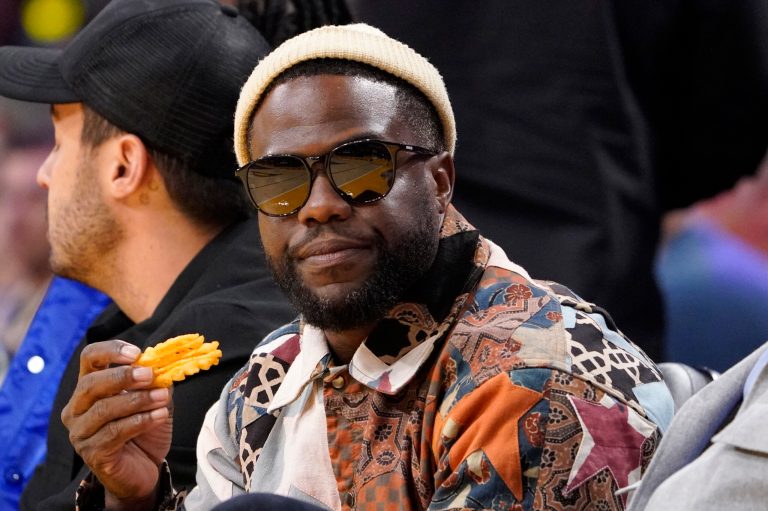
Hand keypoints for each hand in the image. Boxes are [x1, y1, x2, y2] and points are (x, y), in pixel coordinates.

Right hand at [61, 340, 172, 507]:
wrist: (144, 469)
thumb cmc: (144, 430)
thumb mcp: (154, 399)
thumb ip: (155, 381)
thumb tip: (163, 363)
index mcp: (89, 387)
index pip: (89, 358)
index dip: (110, 351)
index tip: (136, 353)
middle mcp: (77, 408)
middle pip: (90, 384)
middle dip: (122, 377)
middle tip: (150, 375)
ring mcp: (81, 432)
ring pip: (104, 409)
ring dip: (138, 400)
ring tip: (163, 397)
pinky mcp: (92, 453)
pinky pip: (114, 433)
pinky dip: (140, 421)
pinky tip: (160, 415)